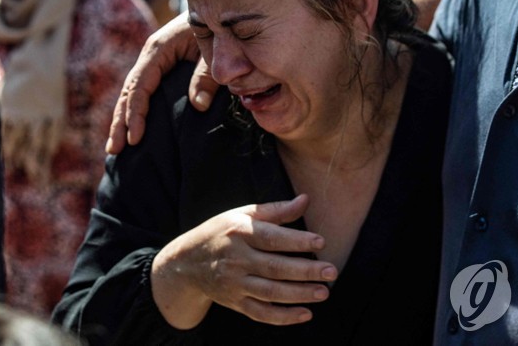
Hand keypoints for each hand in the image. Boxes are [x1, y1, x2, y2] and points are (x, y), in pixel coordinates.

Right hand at [106, 13, 218, 152]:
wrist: (217, 11)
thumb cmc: (217, 29)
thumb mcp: (214, 50)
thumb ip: (207, 75)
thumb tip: (199, 106)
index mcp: (158, 49)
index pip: (140, 85)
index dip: (136, 113)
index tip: (135, 138)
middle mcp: (149, 56)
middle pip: (128, 91)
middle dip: (120, 122)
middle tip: (115, 150)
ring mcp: (152, 63)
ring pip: (130, 94)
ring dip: (121, 120)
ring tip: (114, 149)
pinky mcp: (159, 70)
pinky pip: (141, 93)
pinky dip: (133, 112)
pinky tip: (130, 132)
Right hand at [150, 195, 336, 327]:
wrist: (186, 262)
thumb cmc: (220, 232)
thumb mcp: (242, 214)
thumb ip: (276, 209)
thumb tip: (306, 199)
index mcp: (239, 233)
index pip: (271, 238)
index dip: (296, 241)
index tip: (321, 242)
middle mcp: (236, 259)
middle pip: (275, 268)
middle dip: (305, 271)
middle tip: (331, 271)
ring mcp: (234, 284)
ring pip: (270, 293)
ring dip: (299, 294)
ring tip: (324, 292)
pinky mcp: (235, 303)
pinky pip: (261, 313)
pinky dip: (283, 317)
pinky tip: (305, 313)